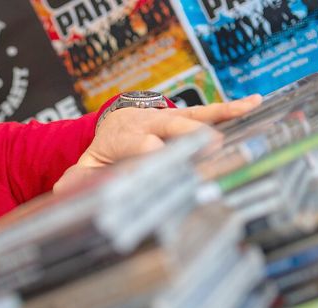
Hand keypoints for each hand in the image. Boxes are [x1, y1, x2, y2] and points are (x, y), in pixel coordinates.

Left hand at [79, 95, 262, 167]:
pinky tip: (253, 103)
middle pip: (169, 127)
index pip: (137, 144)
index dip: (148, 151)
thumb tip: (64, 193)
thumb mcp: (85, 170)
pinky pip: (208, 113)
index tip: (160, 158)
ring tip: (245, 112)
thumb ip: (76, 182)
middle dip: (188, 135)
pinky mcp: (184, 117)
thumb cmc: (101, 156)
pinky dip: (231, 109)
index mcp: (121, 137)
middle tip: (210, 145)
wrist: (111, 129)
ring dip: (217, 117)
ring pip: (192, 116)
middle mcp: (146, 123)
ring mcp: (167, 118)